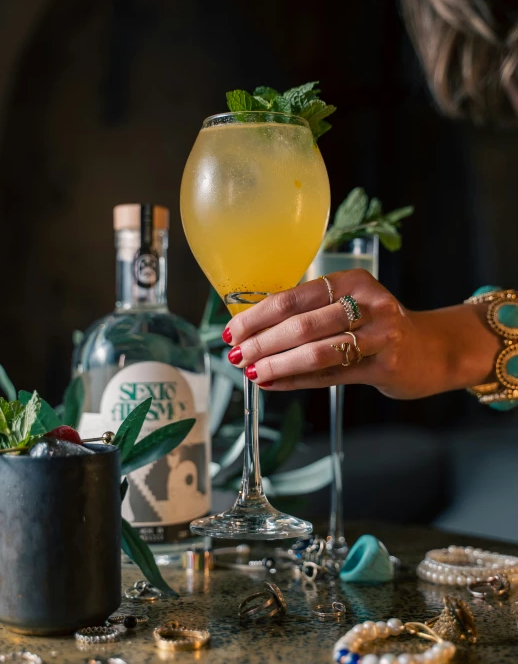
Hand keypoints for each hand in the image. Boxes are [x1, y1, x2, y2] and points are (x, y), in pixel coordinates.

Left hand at [222, 270, 499, 398]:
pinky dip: (297, 380)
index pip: (294, 297)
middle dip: (263, 341)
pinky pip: (331, 375)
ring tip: (252, 371)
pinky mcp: (385, 365)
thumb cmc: (377, 328)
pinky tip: (274, 383)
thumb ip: (309, 313)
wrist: (431, 350)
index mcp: (352, 281)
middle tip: (236, 355)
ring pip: (317, 352)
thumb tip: (252, 329)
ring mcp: (380, 335)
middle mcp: (369, 303)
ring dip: (278, 363)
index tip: (233, 330)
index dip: (258, 315)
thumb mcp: (349, 306)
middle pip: (303, 324)